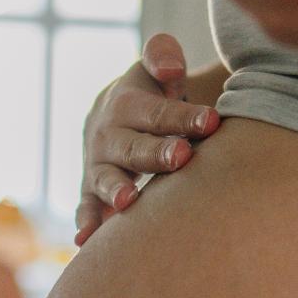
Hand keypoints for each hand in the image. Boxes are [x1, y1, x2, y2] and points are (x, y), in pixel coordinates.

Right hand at [76, 32, 219, 245]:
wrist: (115, 115)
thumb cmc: (150, 92)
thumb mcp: (155, 67)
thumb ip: (162, 55)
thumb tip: (171, 71)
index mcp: (126, 104)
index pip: (158, 112)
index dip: (184, 116)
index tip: (212, 122)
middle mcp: (107, 135)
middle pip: (133, 146)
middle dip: (156, 153)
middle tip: (182, 156)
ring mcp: (97, 165)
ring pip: (105, 178)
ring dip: (116, 190)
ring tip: (129, 202)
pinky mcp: (92, 190)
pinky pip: (86, 206)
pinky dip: (87, 222)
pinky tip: (85, 241)